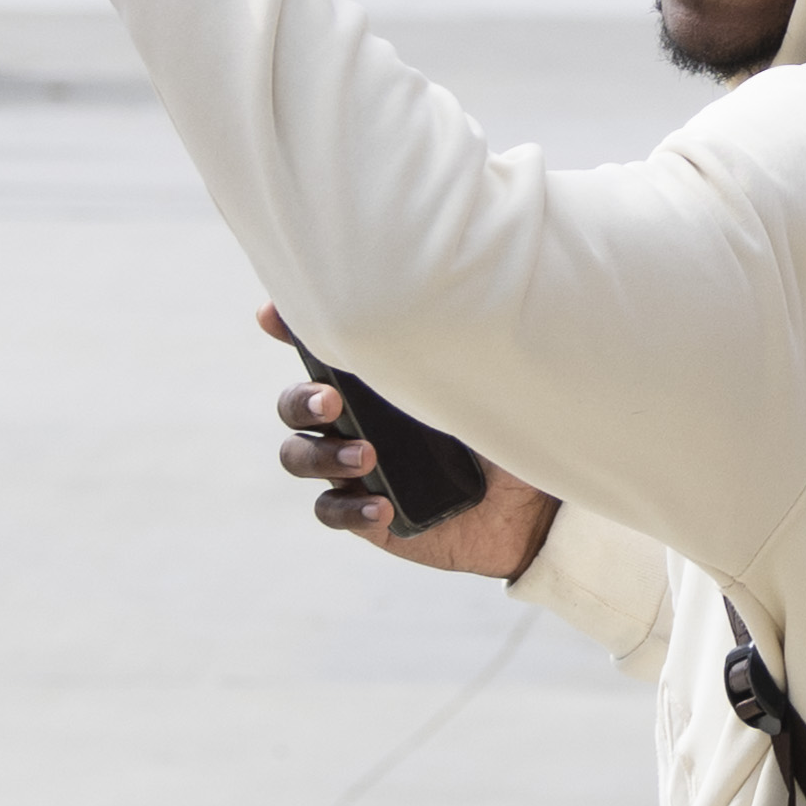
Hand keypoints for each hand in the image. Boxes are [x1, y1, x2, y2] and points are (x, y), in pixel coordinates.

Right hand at [264, 307, 558, 578]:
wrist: (533, 505)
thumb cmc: (503, 426)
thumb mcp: (477, 381)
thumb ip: (446, 348)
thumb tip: (426, 290)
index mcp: (375, 377)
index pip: (319, 348)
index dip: (287, 328)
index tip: (271, 316)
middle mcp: (354, 418)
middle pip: (294, 405)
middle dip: (301, 400)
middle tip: (331, 401)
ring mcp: (354, 468)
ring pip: (299, 456)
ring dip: (322, 455)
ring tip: (367, 457)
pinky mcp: (366, 515)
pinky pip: (332, 511)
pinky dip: (349, 508)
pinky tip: (381, 506)